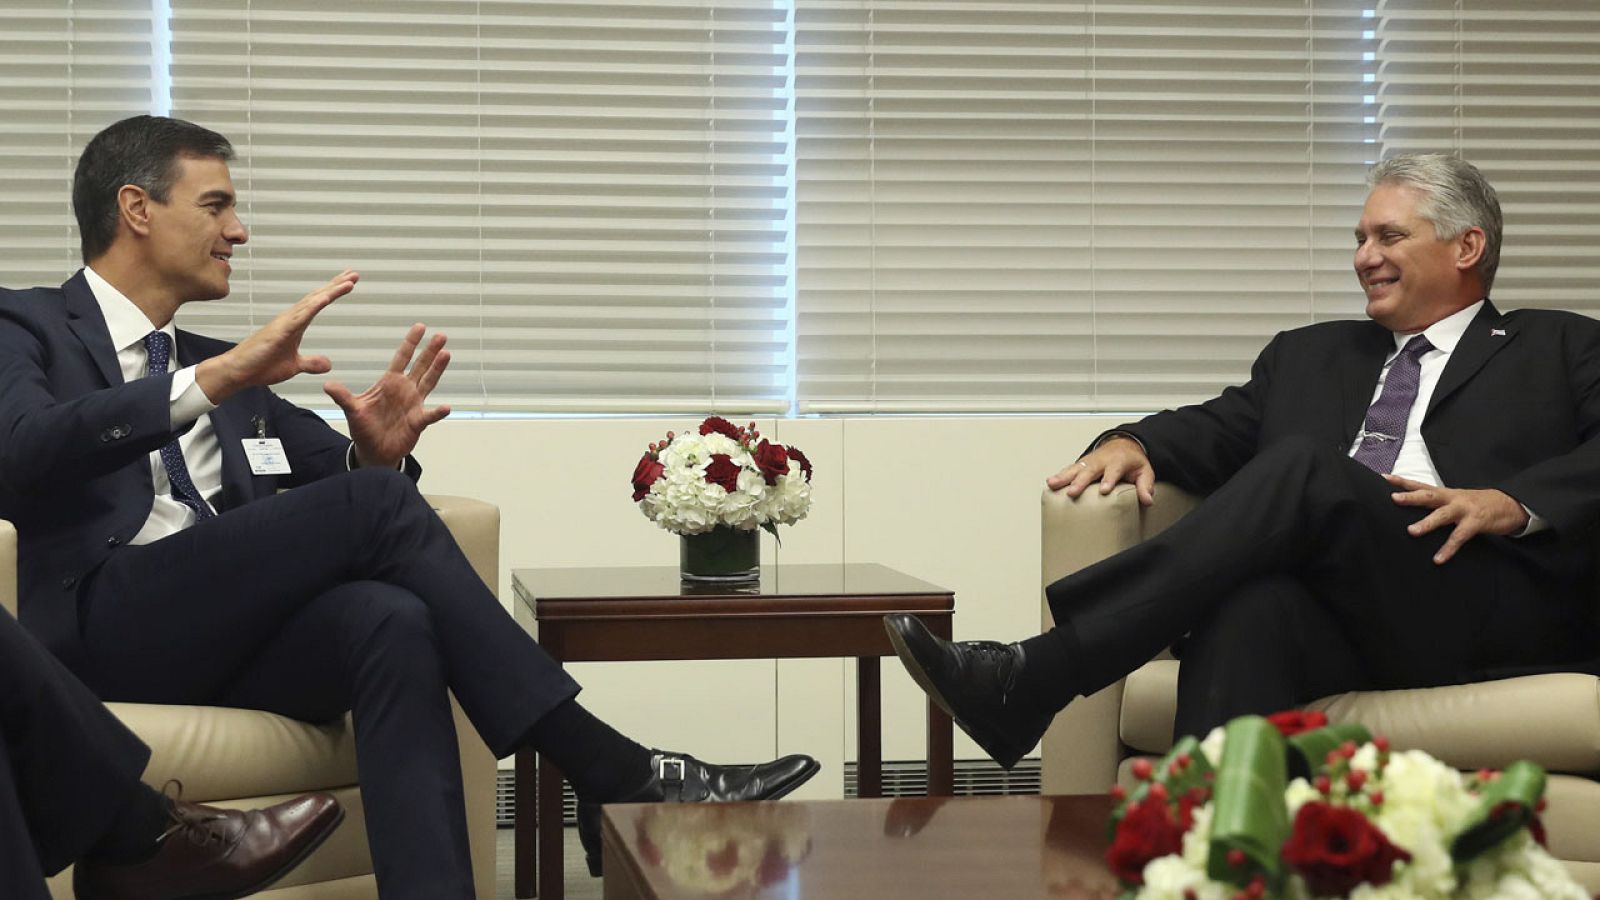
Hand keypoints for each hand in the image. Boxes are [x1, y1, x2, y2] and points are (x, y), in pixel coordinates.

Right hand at [196, 270, 357, 401]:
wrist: (237, 372)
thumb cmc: (260, 365)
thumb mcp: (294, 366)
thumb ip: (311, 363)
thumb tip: (328, 363)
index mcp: (295, 324)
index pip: (318, 303)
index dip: (333, 292)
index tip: (349, 282)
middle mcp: (290, 319)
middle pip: (317, 297)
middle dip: (336, 285)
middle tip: (354, 274)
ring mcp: (284, 323)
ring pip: (311, 303)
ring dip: (330, 291)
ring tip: (348, 281)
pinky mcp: (279, 332)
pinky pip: (300, 317)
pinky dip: (313, 307)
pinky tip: (326, 299)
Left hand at [324, 324, 451, 468]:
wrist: (374, 451)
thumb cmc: (364, 428)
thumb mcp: (352, 410)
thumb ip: (343, 396)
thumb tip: (327, 384)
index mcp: (389, 383)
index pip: (402, 358)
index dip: (411, 342)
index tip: (420, 327)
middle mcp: (405, 390)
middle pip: (420, 366)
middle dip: (430, 351)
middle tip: (441, 336)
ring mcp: (414, 404)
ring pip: (428, 383)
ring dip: (437, 370)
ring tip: (446, 354)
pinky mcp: (418, 421)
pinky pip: (429, 415)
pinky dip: (437, 412)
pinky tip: (446, 407)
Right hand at [1046, 435, 1155, 505]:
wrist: (1122, 445)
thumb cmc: (1132, 462)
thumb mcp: (1145, 471)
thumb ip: (1145, 485)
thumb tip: (1148, 501)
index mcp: (1118, 461)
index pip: (1113, 471)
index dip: (1108, 480)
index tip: (1104, 490)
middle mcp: (1101, 460)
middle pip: (1089, 470)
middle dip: (1080, 481)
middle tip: (1072, 492)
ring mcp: (1089, 461)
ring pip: (1075, 468)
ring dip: (1063, 476)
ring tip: (1052, 484)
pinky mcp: (1081, 464)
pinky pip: (1069, 469)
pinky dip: (1059, 475)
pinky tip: (1050, 483)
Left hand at [1384, 473, 1529, 564]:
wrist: (1510, 505)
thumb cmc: (1477, 505)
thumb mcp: (1456, 501)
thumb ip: (1437, 506)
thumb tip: (1413, 515)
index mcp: (1446, 493)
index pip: (1421, 485)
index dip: (1403, 482)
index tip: (1383, 477)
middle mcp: (1453, 498)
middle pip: (1429, 495)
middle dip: (1411, 497)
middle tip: (1393, 498)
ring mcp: (1465, 509)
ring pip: (1443, 515)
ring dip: (1427, 523)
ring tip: (1411, 531)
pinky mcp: (1476, 522)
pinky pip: (1460, 536)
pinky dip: (1449, 548)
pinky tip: (1438, 559)